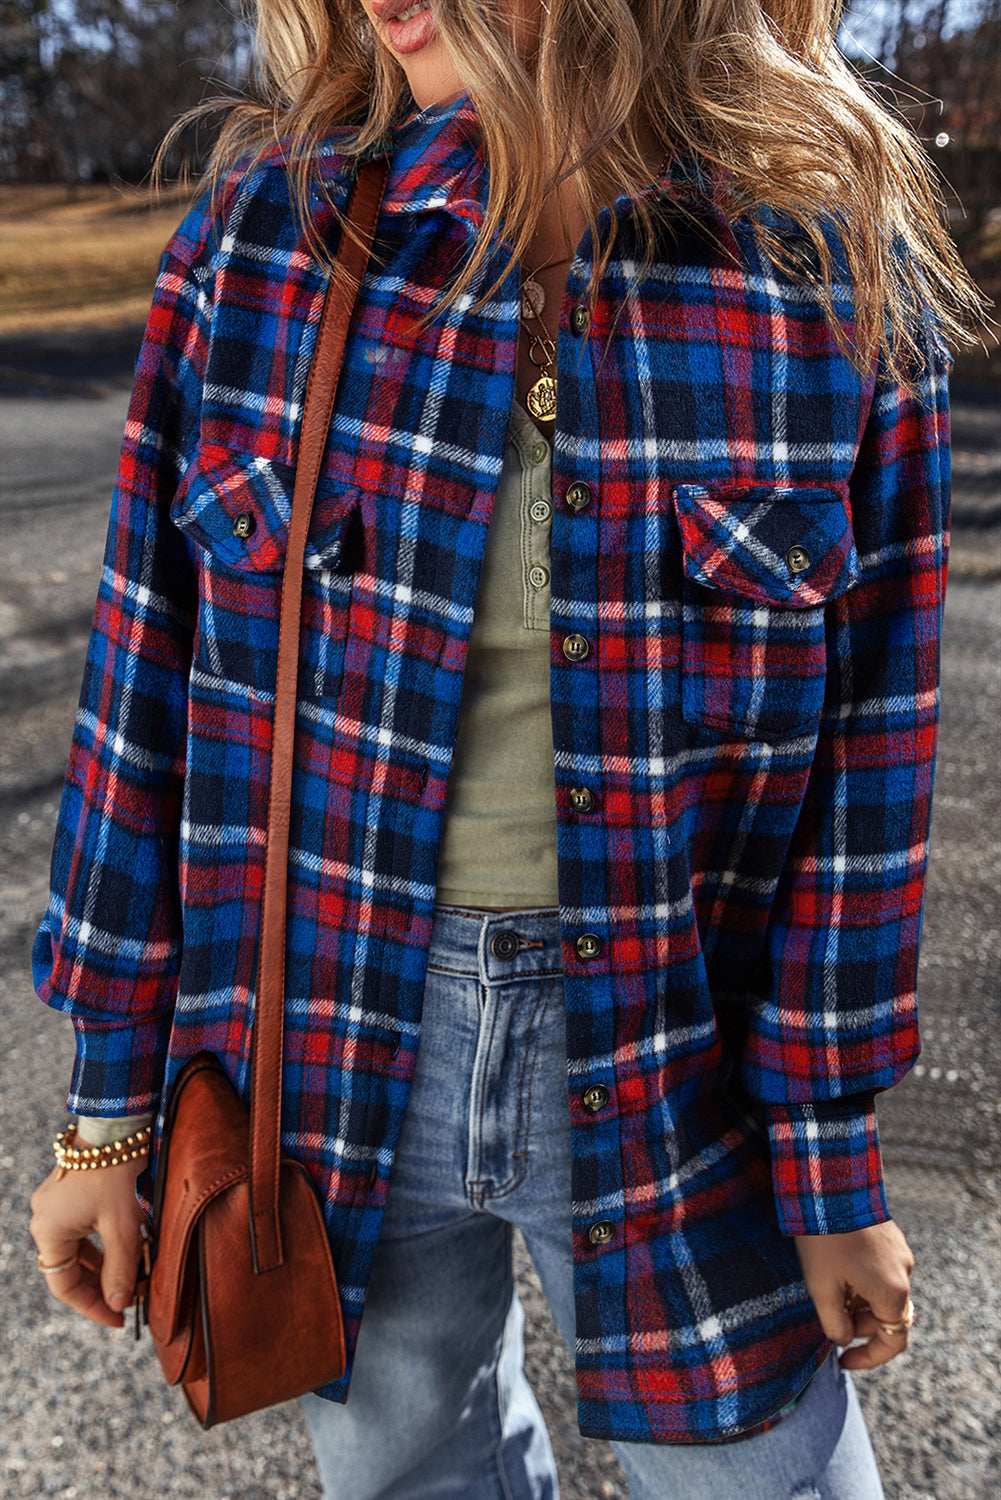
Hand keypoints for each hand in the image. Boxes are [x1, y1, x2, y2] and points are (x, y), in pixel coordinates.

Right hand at [29, 1149, 146, 1328]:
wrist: (117, 1126)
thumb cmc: (117, 1173)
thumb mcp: (122, 1226)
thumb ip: (120, 1268)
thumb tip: (119, 1304)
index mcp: (48, 1230)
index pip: (65, 1286)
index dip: (92, 1306)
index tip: (118, 1319)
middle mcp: (43, 1219)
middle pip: (69, 1268)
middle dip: (100, 1286)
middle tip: (129, 1301)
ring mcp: (53, 1205)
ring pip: (76, 1250)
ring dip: (102, 1266)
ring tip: (131, 1279)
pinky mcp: (67, 1193)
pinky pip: (80, 1230)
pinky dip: (100, 1244)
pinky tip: (123, 1251)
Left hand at [794, 1219, 914, 1369]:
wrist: (831, 1187)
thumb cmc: (824, 1240)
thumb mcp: (822, 1289)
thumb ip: (835, 1324)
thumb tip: (843, 1340)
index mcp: (893, 1293)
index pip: (893, 1342)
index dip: (868, 1358)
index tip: (843, 1360)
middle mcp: (904, 1275)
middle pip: (886, 1317)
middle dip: (858, 1324)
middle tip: (827, 1316)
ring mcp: (900, 1254)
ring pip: (882, 1293)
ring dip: (858, 1301)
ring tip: (828, 1287)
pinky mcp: (892, 1238)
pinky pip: (881, 1272)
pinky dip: (862, 1281)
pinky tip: (837, 1267)